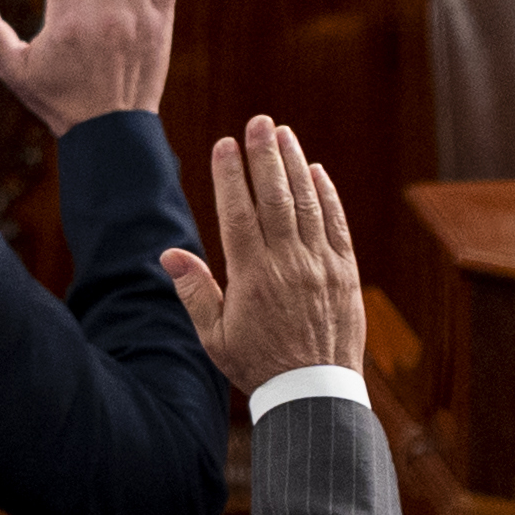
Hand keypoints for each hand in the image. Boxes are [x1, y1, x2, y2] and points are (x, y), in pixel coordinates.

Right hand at [162, 115, 363, 400]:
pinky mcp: (345, 273)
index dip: (231, 176)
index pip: (238, 213)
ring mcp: (320, 265)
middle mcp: (288, 264)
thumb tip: (168, 255)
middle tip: (258, 121)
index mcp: (253, 277)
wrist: (315, 392)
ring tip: (283, 133)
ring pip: (307, 203)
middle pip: (274, 198)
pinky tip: (316, 170)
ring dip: (294, 164)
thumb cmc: (258, 365)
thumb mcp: (215, 337)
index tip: (225, 144)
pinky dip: (327, 195)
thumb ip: (195, 292)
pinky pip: (336, 225)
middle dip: (264, 156)